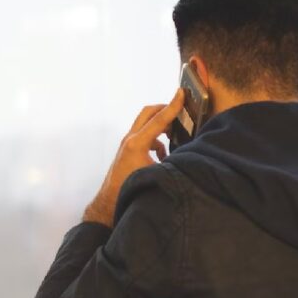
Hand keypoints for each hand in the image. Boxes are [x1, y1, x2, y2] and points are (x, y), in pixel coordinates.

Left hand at [82, 88, 184, 226]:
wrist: (109, 204)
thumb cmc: (129, 190)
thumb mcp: (156, 175)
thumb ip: (171, 161)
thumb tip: (189, 155)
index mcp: (137, 143)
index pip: (159, 119)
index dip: (173, 105)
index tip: (182, 93)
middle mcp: (130, 140)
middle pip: (148, 113)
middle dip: (165, 109)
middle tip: (180, 109)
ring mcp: (127, 145)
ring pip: (146, 126)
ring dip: (161, 127)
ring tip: (176, 134)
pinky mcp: (128, 152)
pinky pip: (145, 138)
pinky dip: (156, 141)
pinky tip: (164, 156)